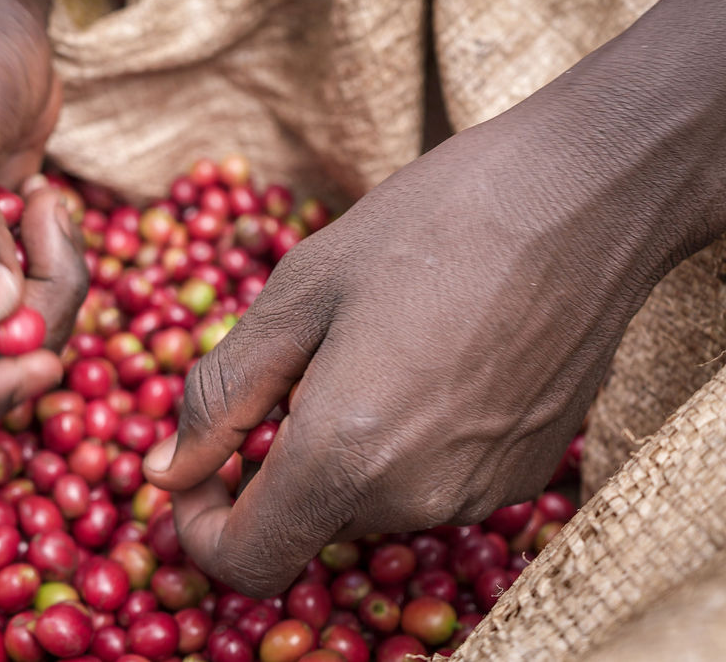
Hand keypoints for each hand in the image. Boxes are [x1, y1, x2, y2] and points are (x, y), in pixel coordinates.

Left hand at [144, 0, 725, 591]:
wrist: (587, 196)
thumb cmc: (433, 222)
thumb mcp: (297, 292)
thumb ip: (221, 396)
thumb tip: (167, 471)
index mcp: (347, 451)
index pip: (246, 559)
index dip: (200, 526)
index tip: (197, 467)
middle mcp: (416, 496)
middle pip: (305, 520)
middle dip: (276, 459)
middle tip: (298, 362)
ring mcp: (479, 492)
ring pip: (367, 499)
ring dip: (342, 445)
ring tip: (373, 346)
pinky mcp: (523, 473)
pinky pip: (427, 482)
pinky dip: (401, 442)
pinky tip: (427, 362)